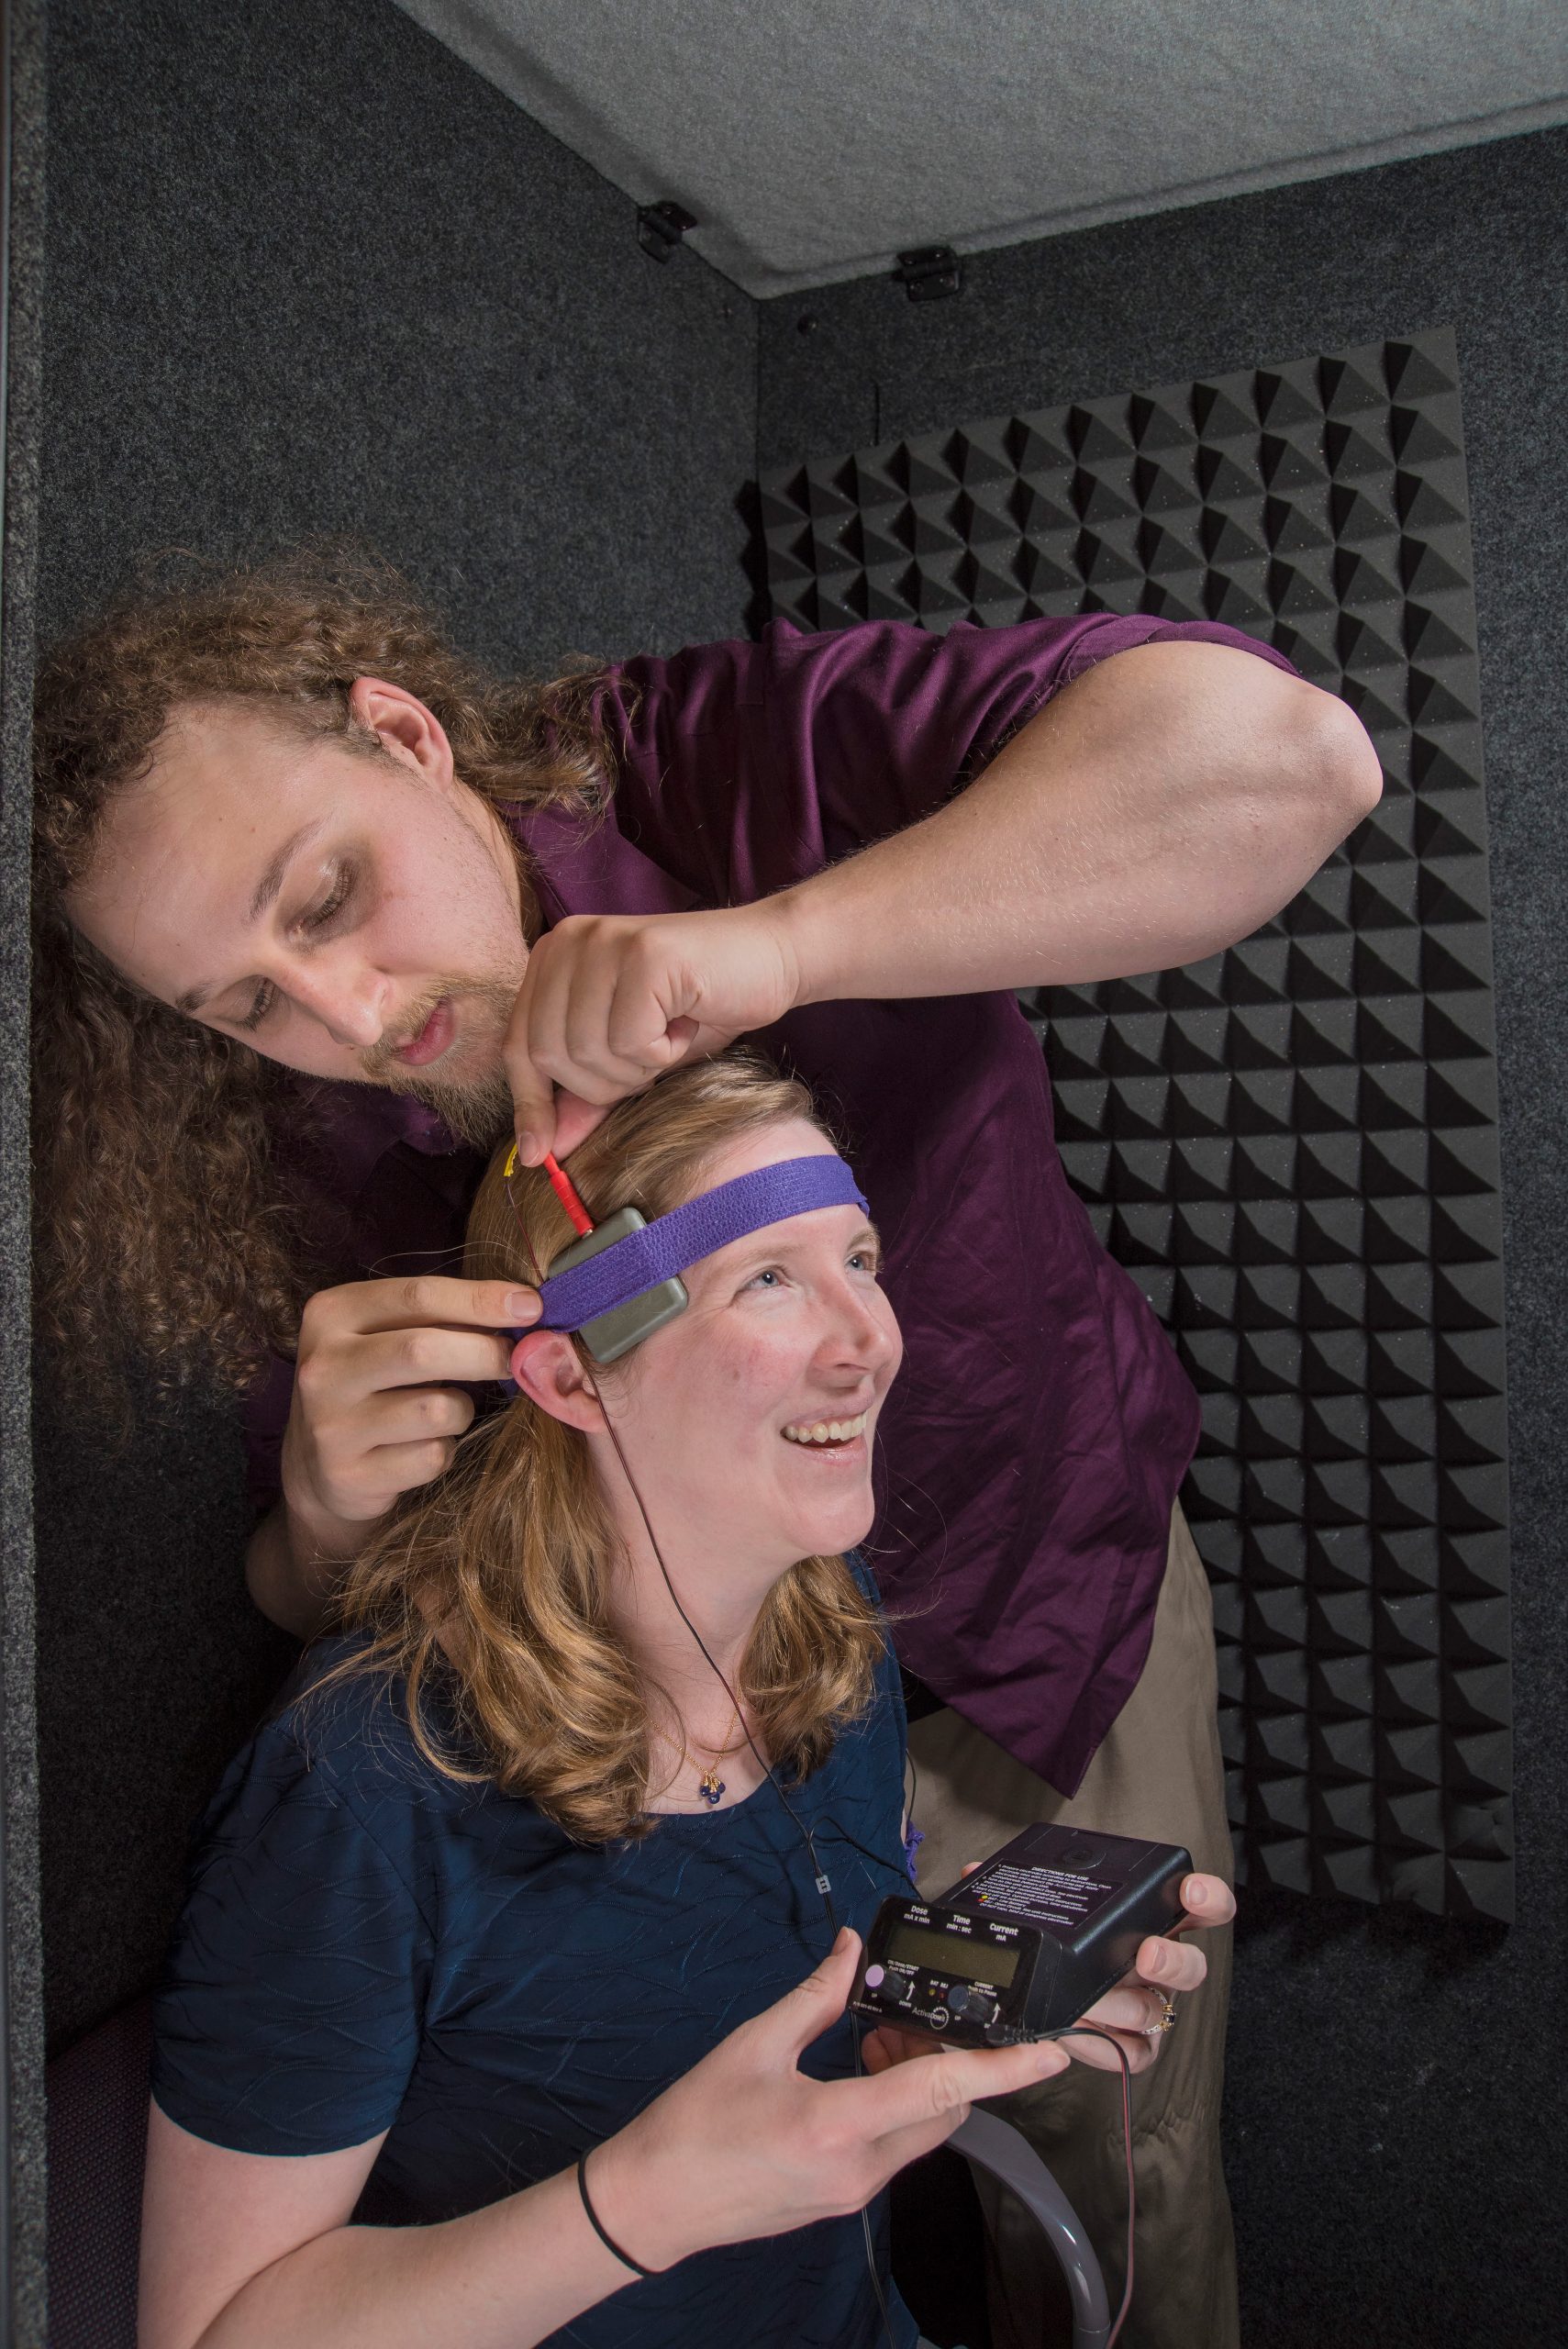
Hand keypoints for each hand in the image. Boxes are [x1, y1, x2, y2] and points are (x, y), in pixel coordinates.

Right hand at [281, 1275, 539, 1548]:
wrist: (318, 1464)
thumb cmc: (373, 1382)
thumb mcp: (388, 1334)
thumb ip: (442, 1316)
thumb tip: (523, 1309)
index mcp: (332, 1314)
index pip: (418, 1296)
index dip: (481, 1299)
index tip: (531, 1306)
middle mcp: (323, 1367)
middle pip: (423, 1350)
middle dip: (485, 1353)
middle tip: (516, 1360)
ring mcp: (331, 1425)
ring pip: (436, 1410)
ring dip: (462, 1410)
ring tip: (447, 1411)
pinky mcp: (349, 1475)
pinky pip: (432, 1457)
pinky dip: (445, 1451)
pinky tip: (424, 1447)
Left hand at [505, 905, 801, 1162]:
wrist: (772, 958)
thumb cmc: (701, 1006)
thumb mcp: (634, 1057)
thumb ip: (586, 1095)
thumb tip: (543, 1150)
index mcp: (553, 957)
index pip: (519, 1044)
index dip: (530, 1103)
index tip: (541, 1154)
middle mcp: (569, 940)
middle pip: (548, 1053)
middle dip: (603, 1083)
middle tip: (650, 1062)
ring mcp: (604, 942)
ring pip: (588, 1050)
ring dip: (638, 1067)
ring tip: (669, 1037)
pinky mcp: (643, 953)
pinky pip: (631, 1040)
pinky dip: (664, 1051)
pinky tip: (685, 1023)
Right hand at [584, 1928, 1068, 2270]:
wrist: (652, 2203)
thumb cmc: (693, 2125)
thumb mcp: (755, 2045)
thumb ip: (816, 1997)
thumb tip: (852, 1951)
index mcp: (839, 2125)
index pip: (942, 2091)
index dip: (1003, 2069)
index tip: (1050, 2054)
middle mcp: (859, 2168)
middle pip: (943, 2112)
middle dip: (945, 2061)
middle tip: (907, 2018)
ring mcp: (853, 2191)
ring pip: (920, 2131)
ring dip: (915, 2085)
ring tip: (869, 2040)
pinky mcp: (841, 2199)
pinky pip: (892, 2148)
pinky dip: (891, 2107)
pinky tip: (853, 2074)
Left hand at [866, 1869, 1233, 2079]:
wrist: (1032, 2012)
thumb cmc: (1049, 1951)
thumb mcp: (1035, 1914)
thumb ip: (1010, 1891)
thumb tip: (973, 1870)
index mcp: (1144, 1919)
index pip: (1197, 1904)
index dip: (1205, 1896)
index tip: (1190, 1890)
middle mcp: (1154, 1963)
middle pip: (1192, 1964)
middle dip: (1170, 1957)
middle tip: (1144, 1952)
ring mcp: (1146, 2006)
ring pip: (1156, 2010)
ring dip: (1118, 2004)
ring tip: (1087, 2001)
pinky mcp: (1133, 2046)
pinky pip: (1136, 2053)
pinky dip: (1106, 2045)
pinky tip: (1079, 2035)